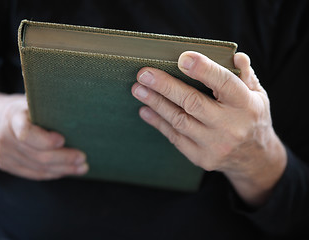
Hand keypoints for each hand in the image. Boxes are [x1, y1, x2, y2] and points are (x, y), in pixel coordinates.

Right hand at [0, 93, 87, 179]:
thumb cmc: (22, 108)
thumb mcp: (32, 101)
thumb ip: (48, 108)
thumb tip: (77, 111)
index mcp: (12, 118)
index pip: (26, 132)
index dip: (45, 140)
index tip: (63, 140)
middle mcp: (5, 138)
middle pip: (38, 155)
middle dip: (63, 158)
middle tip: (82, 158)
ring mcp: (4, 154)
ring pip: (38, 168)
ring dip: (63, 169)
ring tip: (81, 168)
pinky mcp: (6, 165)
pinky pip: (34, 174)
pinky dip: (53, 173)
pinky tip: (67, 171)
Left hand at [132, 51, 286, 205]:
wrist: (255, 159)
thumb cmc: (252, 118)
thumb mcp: (257, 95)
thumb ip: (244, 75)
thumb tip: (235, 56)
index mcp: (246, 105)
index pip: (224, 83)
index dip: (203, 70)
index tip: (182, 58)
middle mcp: (230, 126)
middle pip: (193, 103)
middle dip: (165, 87)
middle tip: (144, 74)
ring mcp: (214, 145)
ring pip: (179, 121)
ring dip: (156, 103)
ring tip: (138, 89)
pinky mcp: (201, 157)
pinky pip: (175, 137)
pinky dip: (158, 122)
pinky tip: (145, 110)